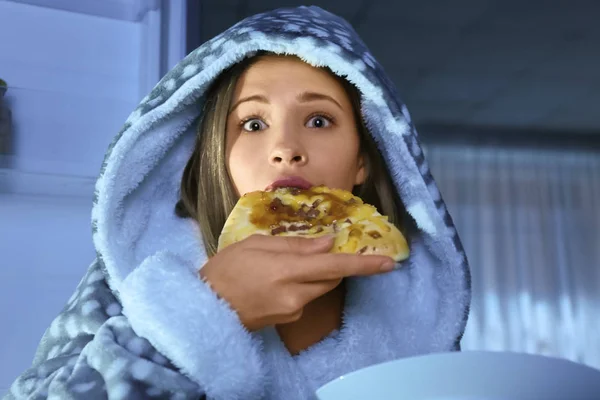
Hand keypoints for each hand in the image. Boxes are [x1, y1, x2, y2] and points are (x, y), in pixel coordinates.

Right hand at [198, 234, 394, 330]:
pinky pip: (305, 298)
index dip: (365, 265)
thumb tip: (329, 244)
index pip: (336, 267)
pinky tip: (277, 279)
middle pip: (332, 278)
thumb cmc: (226, 269)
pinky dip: (301, 285)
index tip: (389, 262)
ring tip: (286, 263)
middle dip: (334, 263)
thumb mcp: (257, 245)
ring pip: (319, 288)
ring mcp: (293, 311)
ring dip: (316, 274)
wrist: (204, 307)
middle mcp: (296, 295)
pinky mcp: (287, 320)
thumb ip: (297, 245)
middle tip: (323, 248)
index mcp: (288, 271)